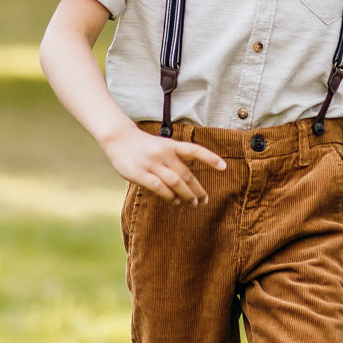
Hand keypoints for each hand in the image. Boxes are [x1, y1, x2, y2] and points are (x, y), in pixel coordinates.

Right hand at [101, 126, 228, 203]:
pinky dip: (169, 196)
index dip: (210, 158)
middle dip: (197, 189)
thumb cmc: (143, 146)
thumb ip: (174, 161)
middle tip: (204, 200)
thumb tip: (188, 185)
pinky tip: (175, 201)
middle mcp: (163, 153)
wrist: (118, 138)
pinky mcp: (139, 173)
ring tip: (193, 204)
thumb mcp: (162, 146)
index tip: (224, 167)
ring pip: (175, 182)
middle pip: (186, 174)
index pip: (194, 150)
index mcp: (171, 145)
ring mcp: (151, 163)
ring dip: (186, 195)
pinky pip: (159, 187)